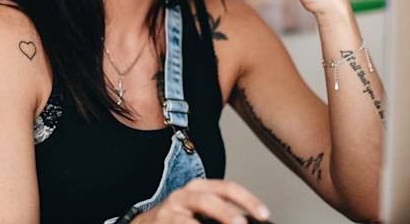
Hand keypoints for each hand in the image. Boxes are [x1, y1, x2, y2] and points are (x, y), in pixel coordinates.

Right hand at [133, 179, 269, 223]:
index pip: (227, 188)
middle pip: (208, 200)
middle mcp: (184, 195)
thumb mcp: (201, 208)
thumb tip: (248, 219)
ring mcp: (169, 211)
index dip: (247, 199)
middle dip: (227, 213)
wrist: (145, 223)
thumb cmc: (178, 216)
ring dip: (211, 220)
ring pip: (189, 219)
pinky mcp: (160, 223)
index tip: (264, 214)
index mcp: (200, 188)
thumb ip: (222, 213)